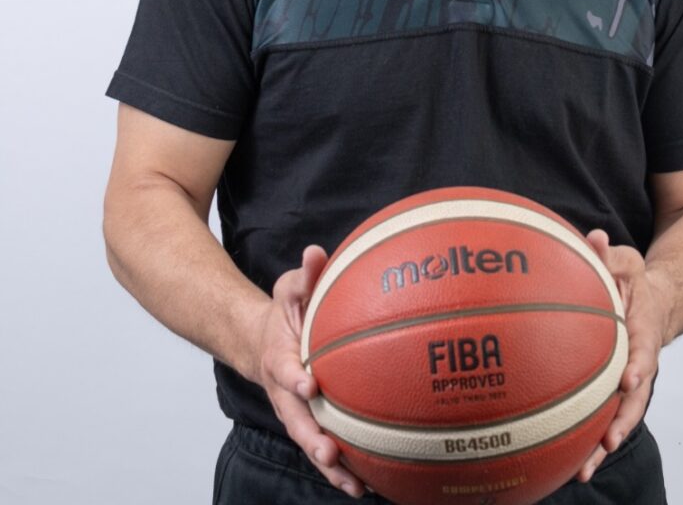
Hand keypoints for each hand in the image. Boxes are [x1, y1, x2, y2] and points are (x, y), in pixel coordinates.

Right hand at [253, 245, 364, 497]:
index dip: (294, 377)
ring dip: (329, 466)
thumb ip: (304, 275)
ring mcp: (297, 410)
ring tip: (355, 485)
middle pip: (295, 420)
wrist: (262, 340)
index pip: (283, 369)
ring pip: (311, 441)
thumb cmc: (283, 311)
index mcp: (278, 357)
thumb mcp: (290, 286)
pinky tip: (369, 484)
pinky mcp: (311, 420)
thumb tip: (316, 252)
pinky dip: (342, 467)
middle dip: (312, 438)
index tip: (309, 385)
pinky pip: (326, 445)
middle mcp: (286, 391)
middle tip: (330, 452)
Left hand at [577, 230, 666, 482]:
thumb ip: (610, 252)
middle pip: (636, 395)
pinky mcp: (616, 388)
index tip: (630, 380)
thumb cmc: (634, 280)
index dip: (639, 364)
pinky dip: (592, 437)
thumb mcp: (626, 260)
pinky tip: (569, 462)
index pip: (645, 346)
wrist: (657, 301)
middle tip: (609, 441)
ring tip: (584, 470)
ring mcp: (630, 377)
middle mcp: (640, 359)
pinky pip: (606, 414)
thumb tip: (594, 237)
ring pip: (621, 414)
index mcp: (644, 327)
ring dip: (605, 441)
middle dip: (624, 420)